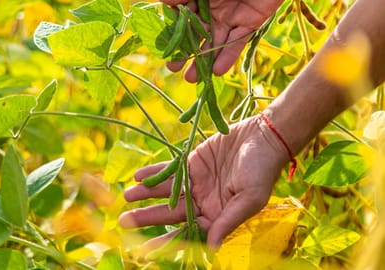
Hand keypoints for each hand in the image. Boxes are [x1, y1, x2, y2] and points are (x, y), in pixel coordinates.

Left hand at [118, 115, 289, 249]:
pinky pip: (170, 170)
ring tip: (127, 195)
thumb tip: (212, 248)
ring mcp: (196, 182)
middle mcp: (203, 202)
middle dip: (147, 217)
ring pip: (166, 191)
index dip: (165, 243)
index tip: (144, 250)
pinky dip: (154, 173)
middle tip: (123, 221)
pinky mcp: (192, 162)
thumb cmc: (261, 170)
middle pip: (170, 213)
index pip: (187, 233)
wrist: (264, 137)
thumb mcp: (249, 199)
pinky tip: (139, 176)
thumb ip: (228, 222)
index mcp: (216, 216)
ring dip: (146, 194)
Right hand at [159, 0, 302, 78]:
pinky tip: (216, 70)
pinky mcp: (249, 25)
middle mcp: (213, 10)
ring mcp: (231, 19)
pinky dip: (227, 57)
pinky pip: (236, 44)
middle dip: (185, 52)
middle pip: (196, 34)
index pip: (183, 16)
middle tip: (173, 67)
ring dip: (203, 60)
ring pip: (214, 43)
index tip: (163, 46)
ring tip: (191, 78)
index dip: (173, 32)